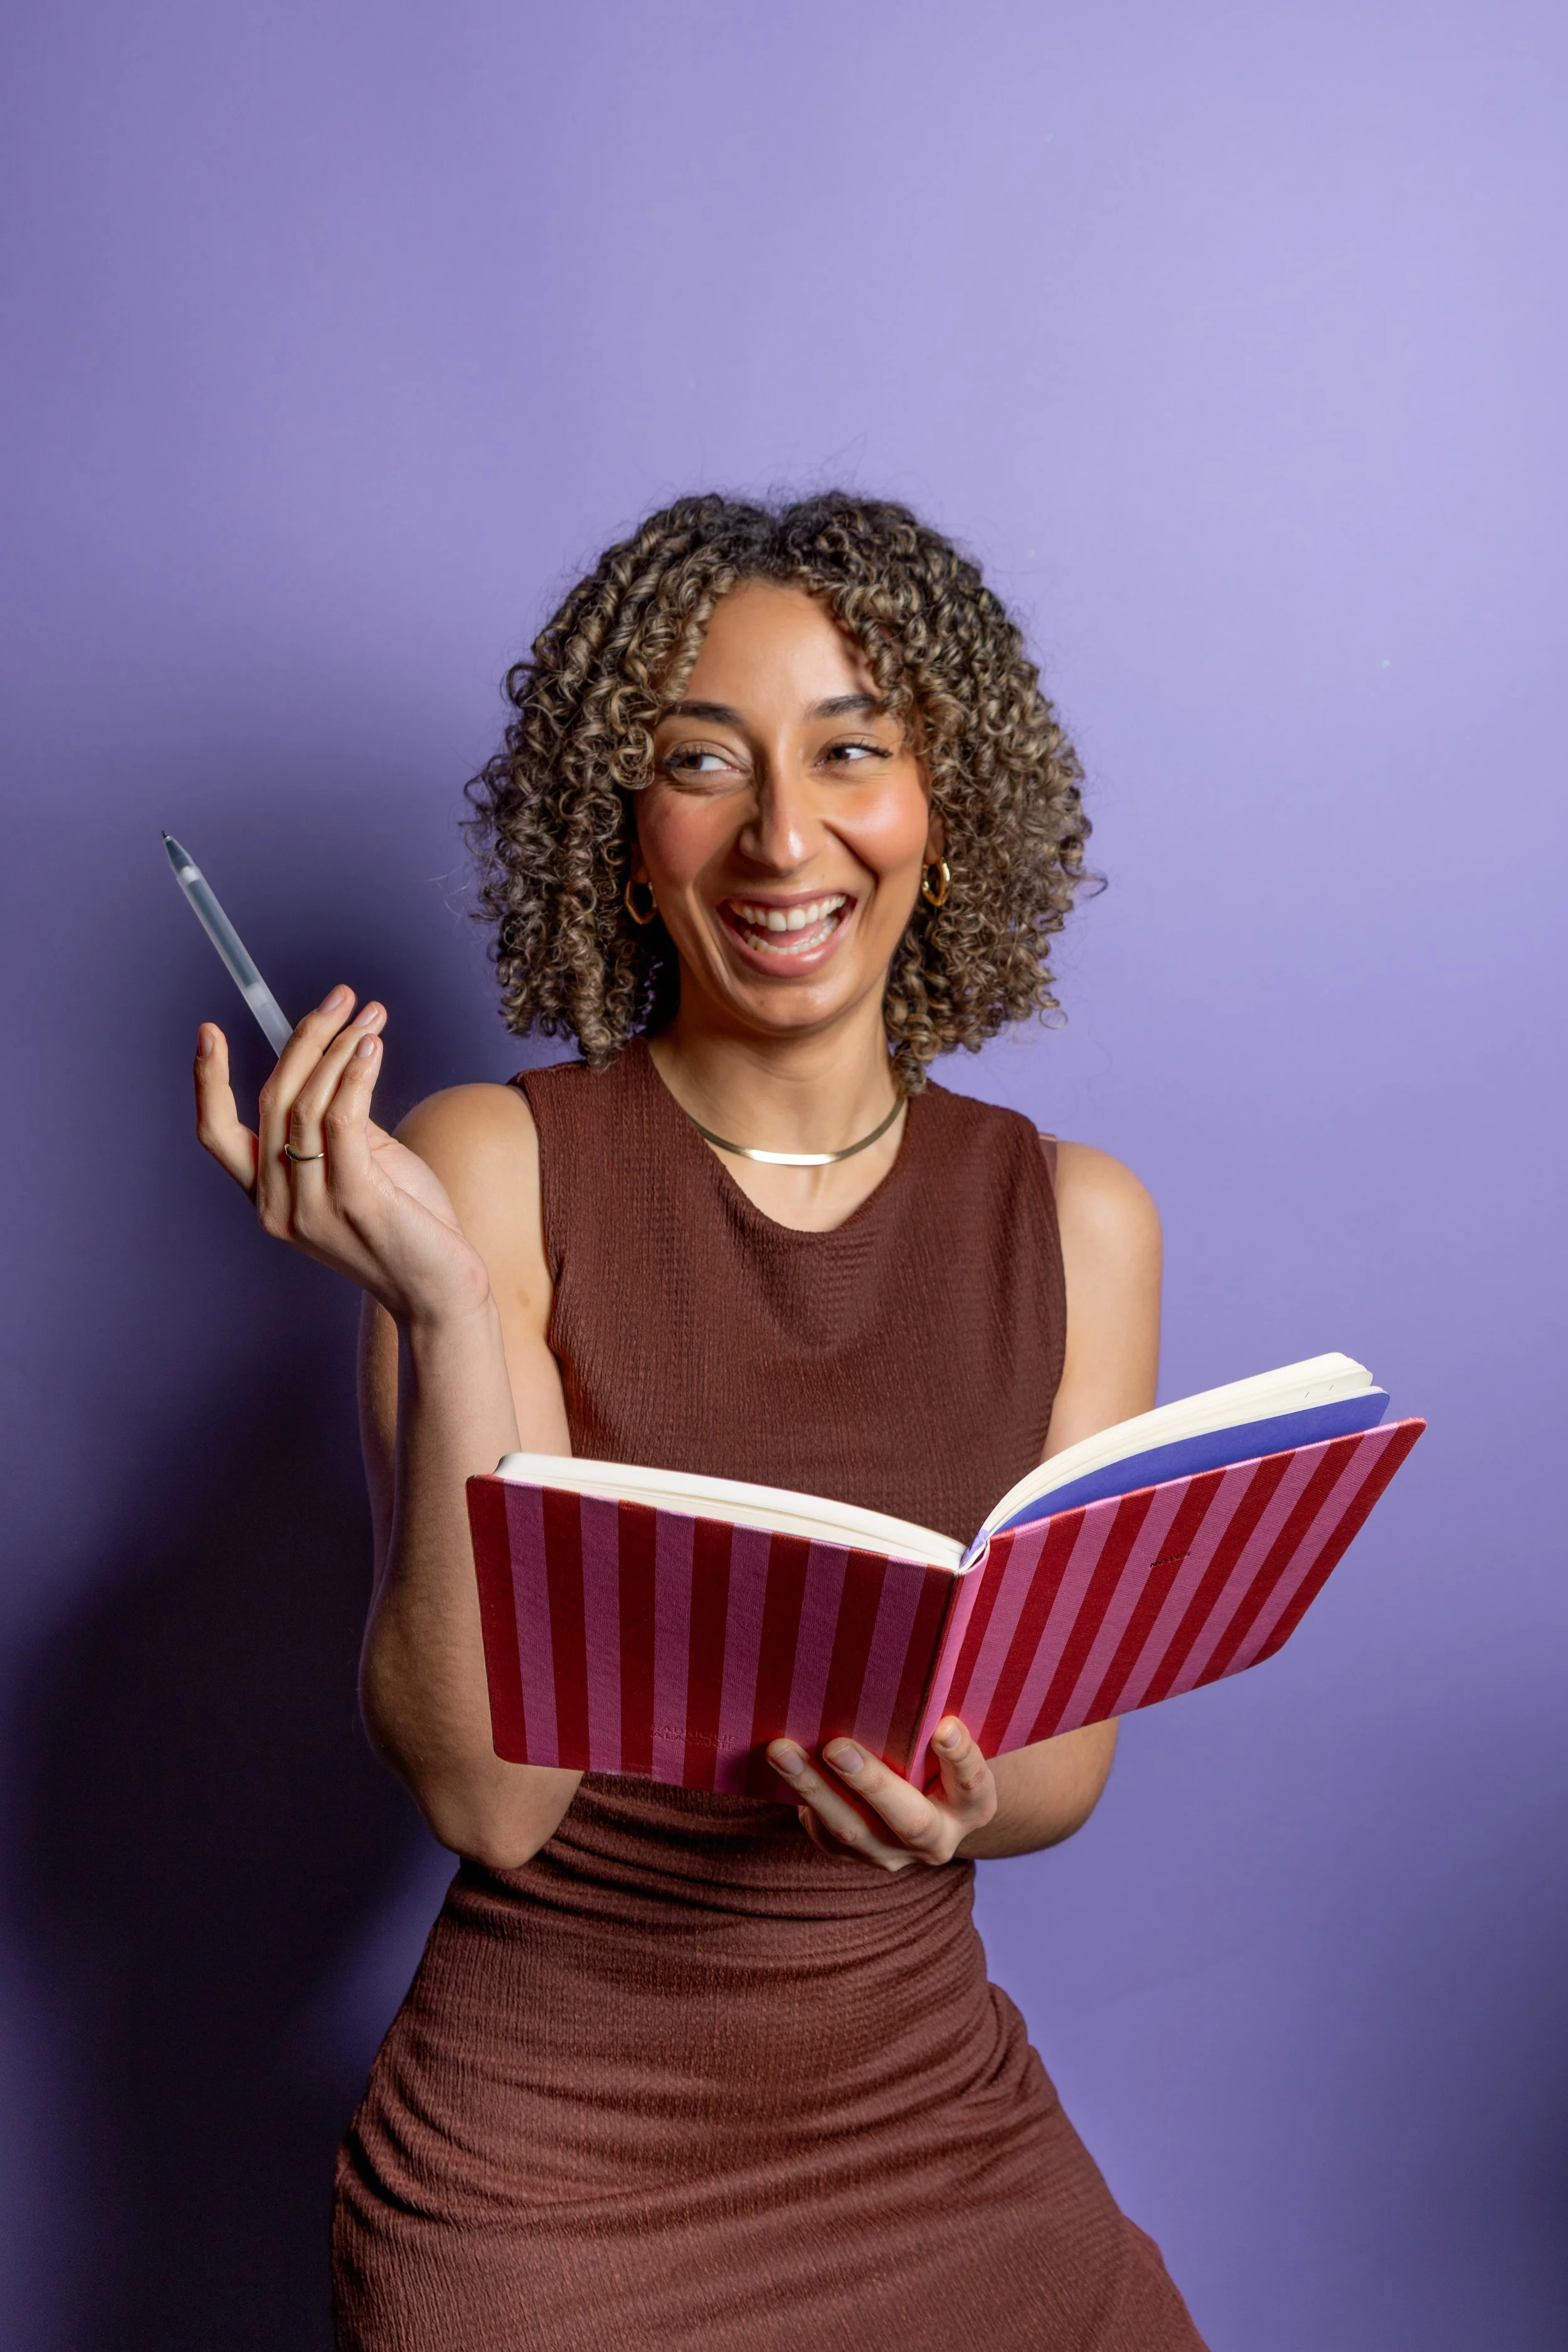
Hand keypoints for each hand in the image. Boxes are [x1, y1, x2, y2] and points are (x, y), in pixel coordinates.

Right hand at [193, 985, 491, 1327]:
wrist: (441, 1291)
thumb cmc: (406, 1226)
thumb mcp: (359, 1168)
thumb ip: (333, 1125)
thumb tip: (332, 1058)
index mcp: (267, 1198)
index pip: (217, 1134)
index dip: (207, 1081)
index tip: (209, 1030)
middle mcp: (277, 1206)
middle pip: (271, 1100)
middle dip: (304, 1039)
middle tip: (339, 998)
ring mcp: (312, 1208)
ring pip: (306, 1104)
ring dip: (340, 1048)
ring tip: (370, 1016)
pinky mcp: (355, 1202)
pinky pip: (343, 1120)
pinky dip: (356, 1075)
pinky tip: (372, 1047)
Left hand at [766, 1717, 996, 1870]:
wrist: (919, 1800)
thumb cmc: (933, 1749)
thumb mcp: (946, 1737)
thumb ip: (935, 1717)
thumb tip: (902, 1664)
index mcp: (973, 1806)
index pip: (972, 1784)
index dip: (961, 1758)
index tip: (945, 1726)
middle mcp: (936, 1839)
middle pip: (908, 1820)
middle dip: (871, 1783)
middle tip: (837, 1748)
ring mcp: (891, 1852)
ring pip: (851, 1830)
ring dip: (813, 1788)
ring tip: (781, 1750)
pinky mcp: (851, 1853)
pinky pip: (823, 1830)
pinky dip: (801, 1795)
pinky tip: (779, 1761)